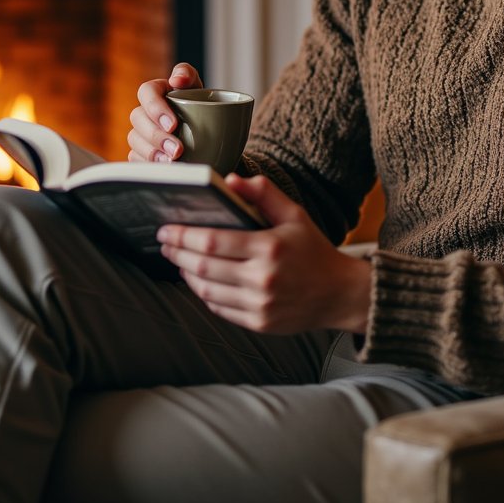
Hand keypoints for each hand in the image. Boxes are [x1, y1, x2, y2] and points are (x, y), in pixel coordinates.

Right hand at [128, 63, 202, 162]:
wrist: (207, 131)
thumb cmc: (199, 104)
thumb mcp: (197, 87)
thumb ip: (187, 75)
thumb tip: (177, 80)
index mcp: (157, 91)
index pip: (146, 91)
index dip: (156, 107)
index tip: (174, 124)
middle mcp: (145, 111)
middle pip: (138, 119)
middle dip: (156, 136)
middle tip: (177, 149)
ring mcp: (141, 133)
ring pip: (135, 141)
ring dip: (153, 153)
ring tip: (173, 162)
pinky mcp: (141, 153)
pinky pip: (136, 159)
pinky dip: (149, 165)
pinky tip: (164, 169)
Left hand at [156, 174, 371, 335]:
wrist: (339, 294)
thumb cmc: (313, 250)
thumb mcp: (295, 214)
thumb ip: (263, 193)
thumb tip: (230, 180)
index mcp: (270, 248)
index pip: (213, 241)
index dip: (184, 236)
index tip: (167, 229)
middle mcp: (263, 279)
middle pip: (204, 267)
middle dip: (178, 253)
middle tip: (164, 242)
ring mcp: (260, 305)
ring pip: (207, 290)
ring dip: (187, 273)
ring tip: (178, 259)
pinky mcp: (259, 323)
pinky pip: (219, 308)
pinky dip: (204, 292)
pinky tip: (199, 278)